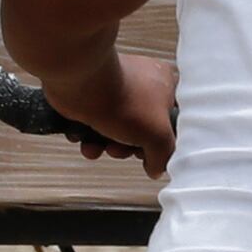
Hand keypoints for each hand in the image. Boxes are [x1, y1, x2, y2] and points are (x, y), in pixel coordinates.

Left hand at [56, 52, 177, 178]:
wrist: (79, 83)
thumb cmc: (122, 99)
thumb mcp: (158, 136)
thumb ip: (163, 156)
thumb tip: (156, 168)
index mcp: (165, 85)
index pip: (172, 120)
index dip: (162, 140)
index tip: (153, 151)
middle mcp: (142, 83)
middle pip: (142, 130)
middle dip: (129, 147)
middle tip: (122, 148)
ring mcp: (115, 89)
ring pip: (117, 130)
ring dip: (107, 146)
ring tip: (101, 146)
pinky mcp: (92, 96)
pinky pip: (95, 124)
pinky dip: (89, 137)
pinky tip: (85, 140)